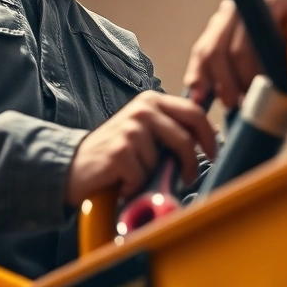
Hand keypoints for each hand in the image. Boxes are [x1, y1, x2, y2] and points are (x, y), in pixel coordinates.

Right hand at [65, 90, 217, 204]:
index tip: (213, 154)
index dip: (209, 135)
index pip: (194, 112)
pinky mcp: (120, 151)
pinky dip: (134, 186)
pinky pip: (144, 176)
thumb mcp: (145, 132)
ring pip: (163, 162)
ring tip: (134, 174)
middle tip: (187, 177)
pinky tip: (121, 181)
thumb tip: (209, 137)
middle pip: (185, 138)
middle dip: (190, 163)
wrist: (73, 166)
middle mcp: (142, 109)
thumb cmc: (116, 153)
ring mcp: (130, 129)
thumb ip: (171, 129)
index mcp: (152, 101)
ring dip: (151, 176)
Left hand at [183, 0, 286, 108]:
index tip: (198, 100)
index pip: (203, 51)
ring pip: (230, 50)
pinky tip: (268, 78)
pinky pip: (254, 37)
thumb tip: (239, 103)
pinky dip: (258, 64)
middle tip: (233, 104)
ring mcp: (250, 3)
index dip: (197, 76)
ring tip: (254, 96)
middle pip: (210, 51)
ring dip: (241, 80)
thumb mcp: (275, 57)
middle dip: (219, 84)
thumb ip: (256, 72)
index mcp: (231, 25)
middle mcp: (235, 12)